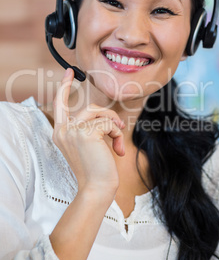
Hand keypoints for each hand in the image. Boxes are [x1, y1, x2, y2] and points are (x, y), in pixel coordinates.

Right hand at [52, 68, 124, 195]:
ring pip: (100, 114)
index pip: (59, 105)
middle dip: (108, 117)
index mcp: (61, 133)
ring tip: (117, 143)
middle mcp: (62, 131)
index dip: (64, 87)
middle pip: (90, 108)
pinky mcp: (85, 132)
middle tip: (117, 130)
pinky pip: (109, 123)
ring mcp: (72, 131)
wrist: (97, 188)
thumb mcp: (88, 145)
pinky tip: (117, 150)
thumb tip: (108, 118)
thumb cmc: (96, 170)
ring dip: (113, 126)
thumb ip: (90, 127)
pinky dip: (117, 135)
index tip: (69, 72)